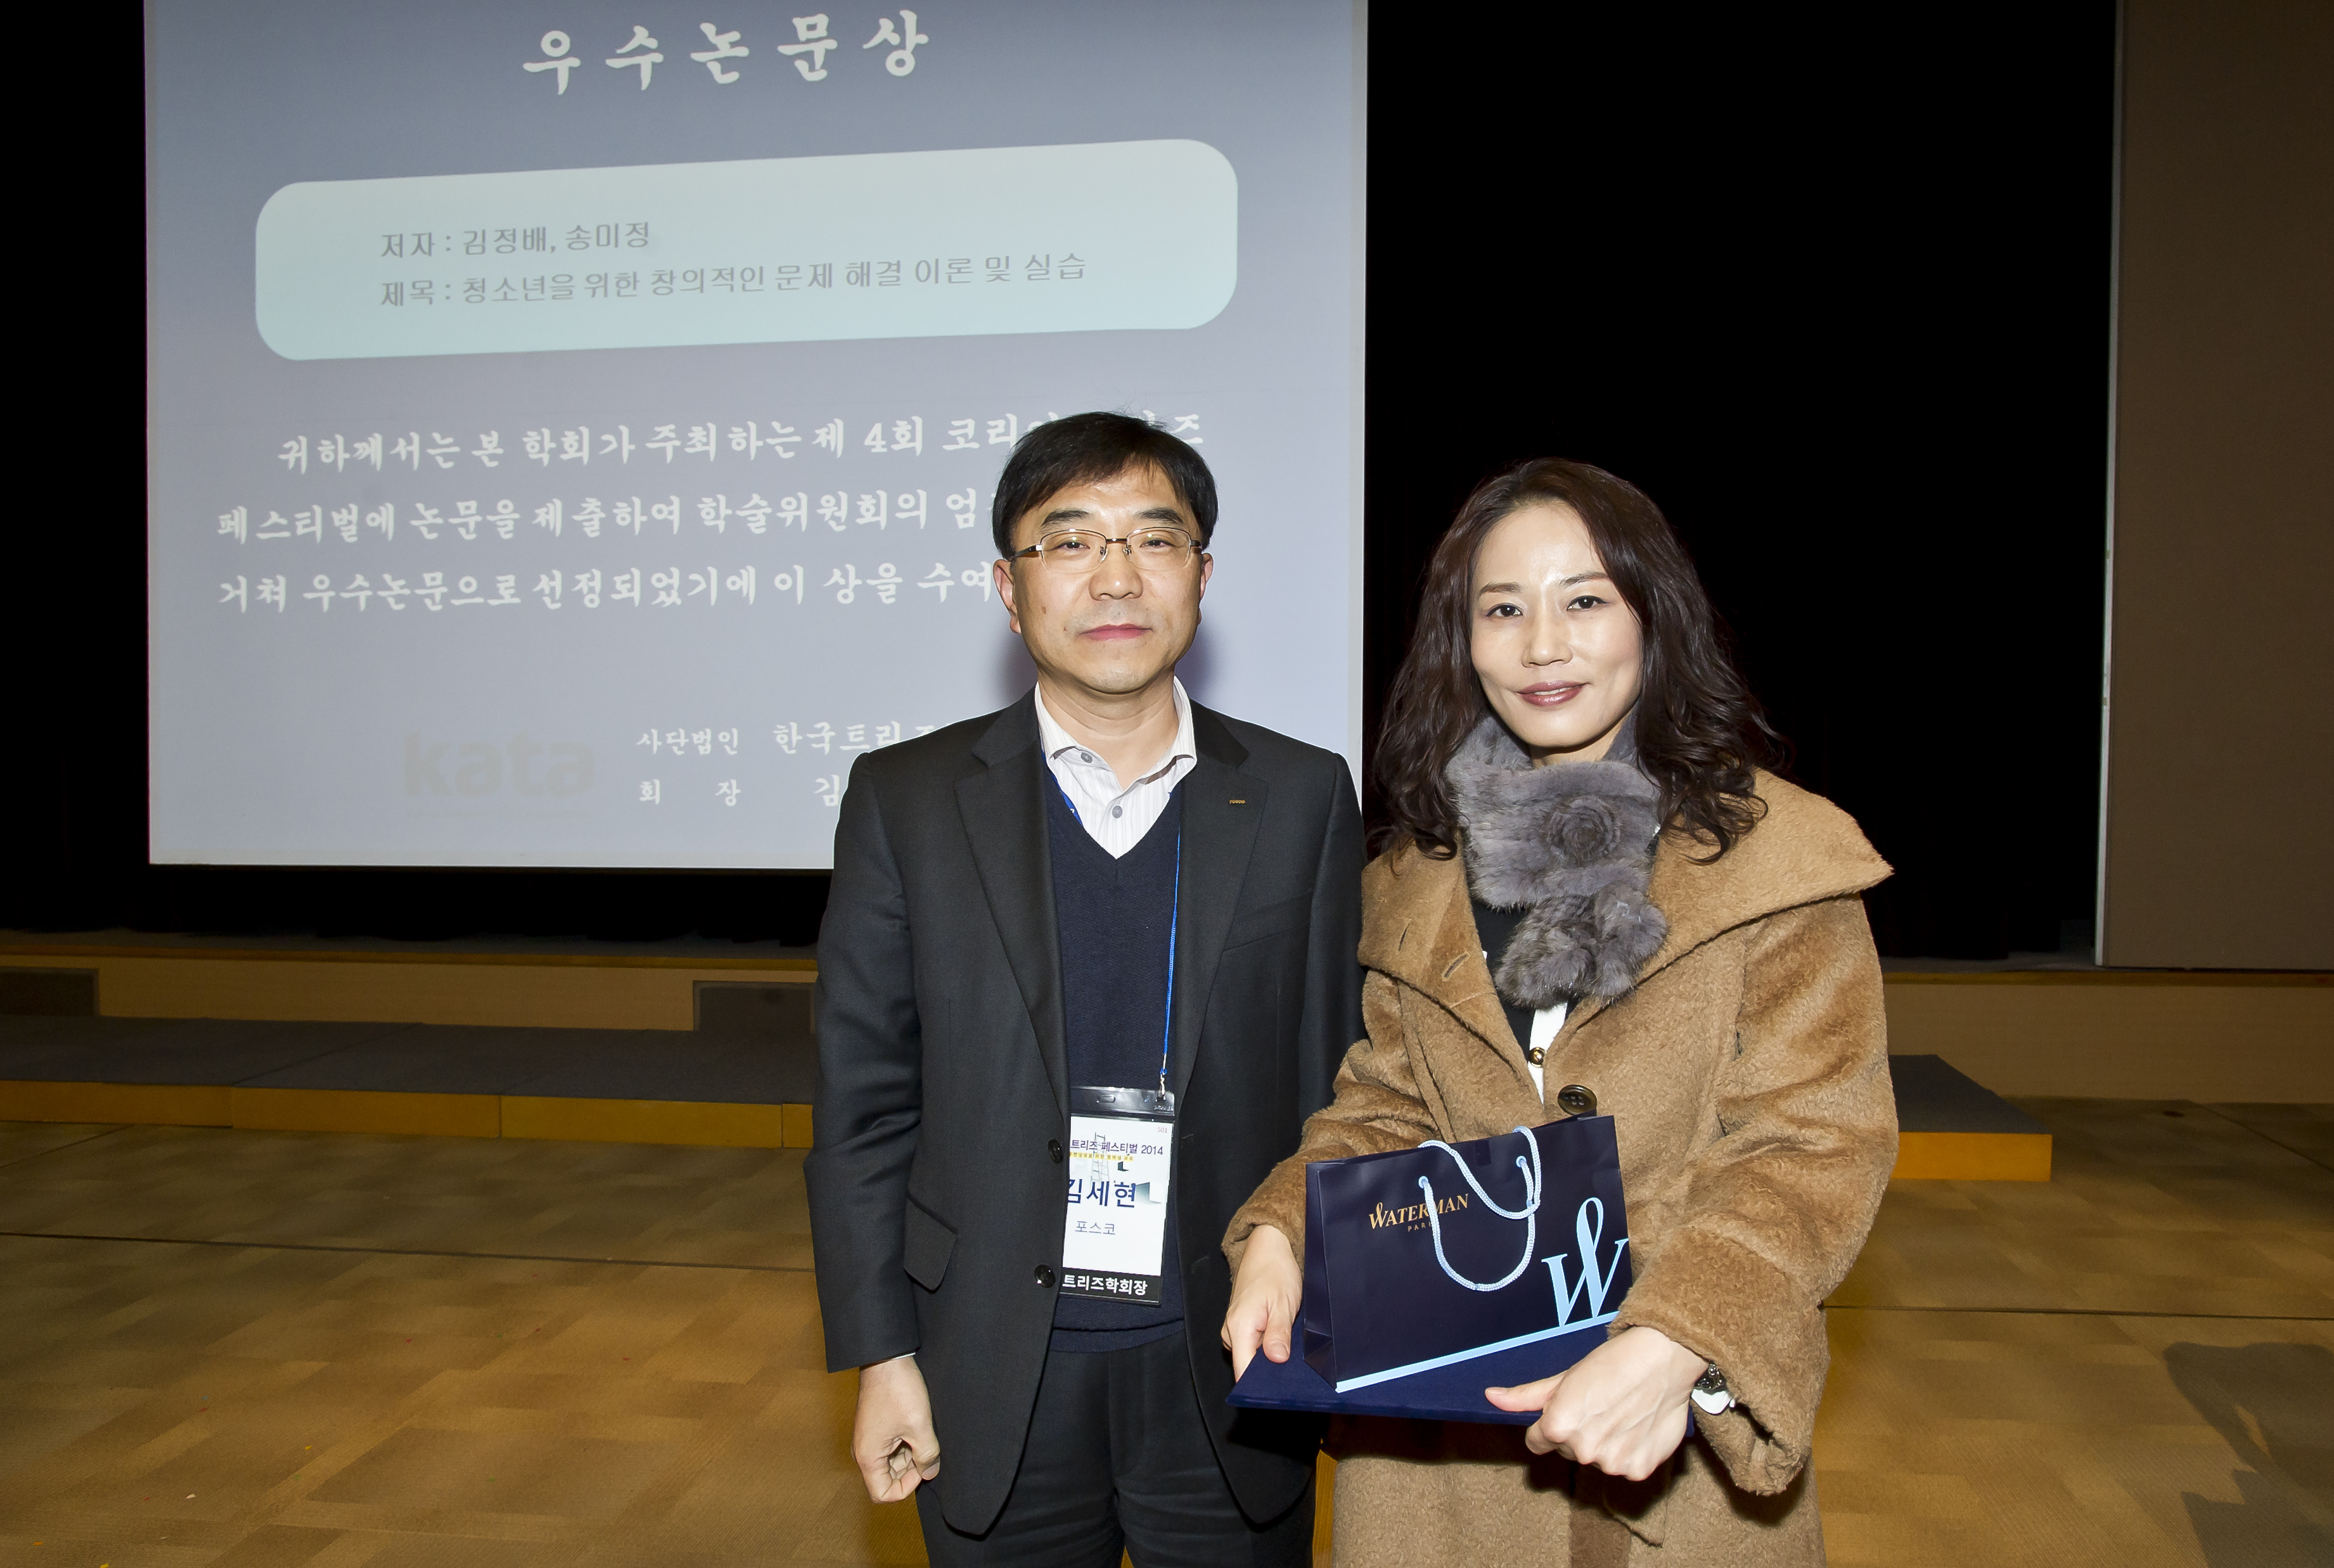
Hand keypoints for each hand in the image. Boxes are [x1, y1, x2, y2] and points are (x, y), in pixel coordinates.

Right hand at [852, 1355, 941, 1501]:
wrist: (885, 1358)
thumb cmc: (898, 1390)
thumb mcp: (920, 1426)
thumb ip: (927, 1455)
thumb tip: (930, 1473)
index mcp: (868, 1457)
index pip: (883, 1493)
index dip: (906, 1487)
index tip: (922, 1466)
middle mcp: (863, 1452)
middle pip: (886, 1479)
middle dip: (910, 1471)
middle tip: (926, 1450)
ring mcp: (868, 1439)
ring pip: (890, 1463)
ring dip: (909, 1456)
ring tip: (923, 1434)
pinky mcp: (875, 1428)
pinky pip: (890, 1448)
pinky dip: (905, 1444)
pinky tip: (918, 1428)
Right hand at [1221, 1224, 1301, 1378]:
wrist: (1268, 1249)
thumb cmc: (1276, 1272)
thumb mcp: (1283, 1303)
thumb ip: (1278, 1333)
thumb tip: (1276, 1360)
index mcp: (1239, 1327)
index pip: (1243, 1372)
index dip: (1260, 1386)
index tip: (1279, 1389)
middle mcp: (1231, 1331)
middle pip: (1247, 1368)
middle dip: (1269, 1371)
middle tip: (1292, 1364)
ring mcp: (1235, 1329)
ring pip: (1251, 1357)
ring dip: (1270, 1357)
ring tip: (1289, 1345)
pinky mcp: (1242, 1326)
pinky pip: (1253, 1346)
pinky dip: (1268, 1347)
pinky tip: (1282, 1338)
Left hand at [1484, 1326, 1706, 1480]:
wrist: (1662, 1359)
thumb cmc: (1611, 1363)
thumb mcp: (1564, 1378)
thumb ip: (1526, 1396)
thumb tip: (1491, 1397)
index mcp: (1557, 1427)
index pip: (1537, 1441)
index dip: (1549, 1425)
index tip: (1569, 1411)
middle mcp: (1583, 1450)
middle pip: (1568, 1451)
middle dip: (1578, 1432)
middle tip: (1599, 1406)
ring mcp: (1612, 1464)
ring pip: (1596, 1460)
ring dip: (1605, 1444)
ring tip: (1621, 1414)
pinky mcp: (1638, 1471)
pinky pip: (1624, 1467)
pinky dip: (1630, 1453)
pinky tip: (1637, 1427)